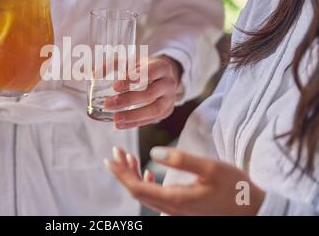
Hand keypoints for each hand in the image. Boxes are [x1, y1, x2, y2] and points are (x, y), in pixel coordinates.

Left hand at [104, 56, 181, 128]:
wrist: (162, 75)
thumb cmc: (143, 67)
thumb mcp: (131, 61)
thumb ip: (112, 65)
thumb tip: (93, 74)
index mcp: (161, 66)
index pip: (149, 73)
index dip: (133, 80)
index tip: (115, 86)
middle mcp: (168, 83)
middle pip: (150, 93)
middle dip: (128, 100)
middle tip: (108, 104)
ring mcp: (170, 99)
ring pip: (154, 110)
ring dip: (133, 116)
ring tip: (116, 119)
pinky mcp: (166, 111)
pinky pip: (152, 120)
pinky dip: (135, 123)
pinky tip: (120, 124)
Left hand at [105, 147, 264, 215]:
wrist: (252, 210)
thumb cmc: (234, 188)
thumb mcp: (210, 168)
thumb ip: (180, 159)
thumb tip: (153, 151)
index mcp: (174, 200)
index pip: (136, 187)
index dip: (120, 173)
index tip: (110, 158)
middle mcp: (171, 209)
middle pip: (137, 191)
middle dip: (123, 171)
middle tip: (116, 152)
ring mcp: (175, 211)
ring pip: (145, 193)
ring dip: (133, 175)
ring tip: (127, 157)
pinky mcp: (181, 208)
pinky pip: (156, 197)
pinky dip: (146, 182)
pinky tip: (146, 171)